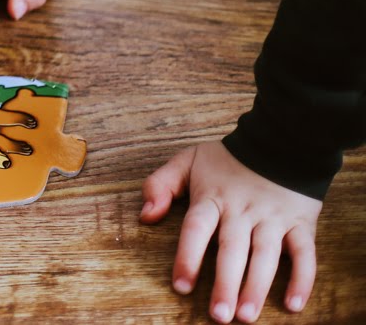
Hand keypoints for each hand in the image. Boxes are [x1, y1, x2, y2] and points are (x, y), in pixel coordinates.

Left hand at [140, 141, 320, 321]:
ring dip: (257, 287)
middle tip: (219, 316)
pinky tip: (292, 304)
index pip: (197, 230)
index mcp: (212, 198)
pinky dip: (302, 279)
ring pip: (265, 256)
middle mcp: (242, 211)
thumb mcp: (187, 161)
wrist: (279, 142)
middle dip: (225, 284)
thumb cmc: (227, 159)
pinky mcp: (301, 224)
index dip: (188, 258)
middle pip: (232, 250)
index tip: (181, 287)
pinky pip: (304, 254)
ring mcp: (273, 218)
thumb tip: (145, 216)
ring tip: (246, 316)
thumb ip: (159, 185)